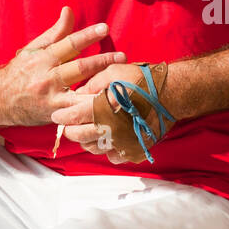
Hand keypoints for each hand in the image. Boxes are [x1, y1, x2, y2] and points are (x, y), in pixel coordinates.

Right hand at [0, 7, 125, 126]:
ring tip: (121, 85)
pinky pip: (77, 114)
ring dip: (101, 90)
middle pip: (78, 68)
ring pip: (80, 94)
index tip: (105, 28)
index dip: (87, 35)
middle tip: (123, 56)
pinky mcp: (55, 115)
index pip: (68, 44)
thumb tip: (69, 10)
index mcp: (42, 58)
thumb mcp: (34, 49)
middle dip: (102, 61)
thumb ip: (55, 32)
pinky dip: (92, 111)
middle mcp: (46, 78)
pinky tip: (110, 108)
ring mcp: (51, 99)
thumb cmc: (21, 71)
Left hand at [51, 62, 175, 163]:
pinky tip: (107, 141)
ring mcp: (123, 140)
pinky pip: (114, 157)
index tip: (57, 116)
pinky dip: (107, 151)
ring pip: (95, 149)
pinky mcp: (134, 148)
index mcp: (103, 107)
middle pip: (81, 136)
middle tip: (68, 127)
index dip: (63, 117)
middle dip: (71, 131)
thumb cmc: (143, 80)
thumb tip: (79, 94)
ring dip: (87, 142)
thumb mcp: (114, 72)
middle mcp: (111, 128)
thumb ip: (93, 83)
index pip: (75, 116)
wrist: (171, 93)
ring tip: (86, 134)